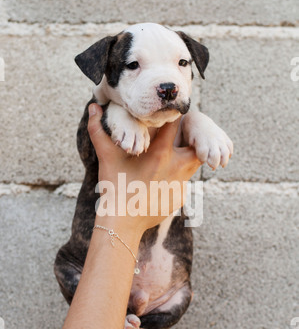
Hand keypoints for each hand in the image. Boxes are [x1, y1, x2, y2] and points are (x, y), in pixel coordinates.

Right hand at [88, 104, 201, 235]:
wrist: (122, 222)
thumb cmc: (114, 187)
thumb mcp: (106, 157)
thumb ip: (98, 129)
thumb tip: (93, 105)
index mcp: (161, 154)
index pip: (176, 124)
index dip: (175, 116)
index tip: (170, 114)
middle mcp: (177, 168)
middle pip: (196, 146)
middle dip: (191, 140)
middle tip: (179, 138)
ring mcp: (180, 185)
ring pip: (193, 165)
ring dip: (185, 158)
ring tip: (171, 156)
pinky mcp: (179, 198)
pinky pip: (183, 182)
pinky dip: (176, 178)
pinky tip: (161, 180)